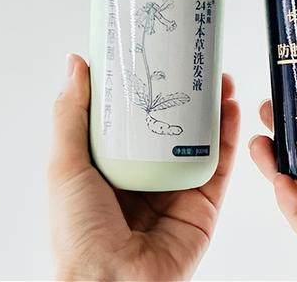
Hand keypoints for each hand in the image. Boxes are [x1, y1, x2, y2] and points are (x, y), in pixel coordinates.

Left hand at [49, 54, 239, 279]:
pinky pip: (219, 167)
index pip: (132, 120)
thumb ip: (71, 115)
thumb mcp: (65, 166)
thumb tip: (75, 65)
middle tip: (196, 66)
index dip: (145, 90)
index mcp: (110, 167)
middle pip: (171, 127)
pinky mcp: (202, 207)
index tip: (156, 60)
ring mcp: (176, 191)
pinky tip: (231, 111)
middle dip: (186, 97)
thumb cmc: (78, 235)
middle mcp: (145, 177)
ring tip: (219, 80)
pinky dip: (228, 138)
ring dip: (213, 111)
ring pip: (200, 142)